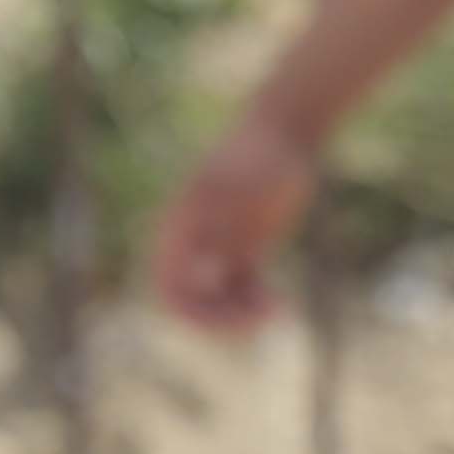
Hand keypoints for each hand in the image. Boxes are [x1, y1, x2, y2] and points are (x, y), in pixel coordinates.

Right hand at [146, 118, 314, 333]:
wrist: (285, 132)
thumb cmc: (263, 156)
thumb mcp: (243, 186)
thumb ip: (219, 221)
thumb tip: (202, 266)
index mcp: (181, 230)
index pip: (168, 288)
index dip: (192, 314)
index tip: (231, 321)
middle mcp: (194, 243)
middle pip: (191, 302)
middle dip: (221, 321)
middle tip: (261, 320)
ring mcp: (218, 247)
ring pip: (217, 302)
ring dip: (240, 317)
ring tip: (276, 308)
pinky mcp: (244, 249)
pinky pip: (240, 292)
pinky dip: (255, 304)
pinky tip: (280, 302)